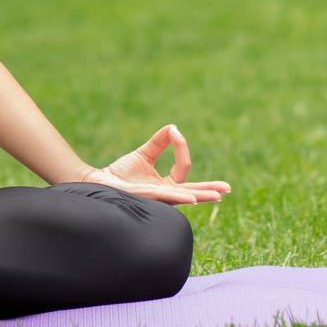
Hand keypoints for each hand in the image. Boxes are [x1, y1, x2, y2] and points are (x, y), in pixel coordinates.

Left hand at [79, 123, 231, 204]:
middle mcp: (165, 194)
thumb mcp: (144, 154)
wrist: (100, 181)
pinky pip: (165, 197)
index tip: (175, 132)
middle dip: (209, 190)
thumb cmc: (121, 173)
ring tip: (216, 196)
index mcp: (166, 185)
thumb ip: (159, 142)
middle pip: (192, 191)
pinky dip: (178, 196)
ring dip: (200, 196)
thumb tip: (172, 127)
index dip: (181, 149)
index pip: (183, 169)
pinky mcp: (146, 198)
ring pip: (182, 197)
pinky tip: (190, 198)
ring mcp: (157, 198)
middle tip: (227, 189)